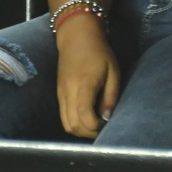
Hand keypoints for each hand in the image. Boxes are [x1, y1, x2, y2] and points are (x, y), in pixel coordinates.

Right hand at [55, 17, 118, 139]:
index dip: (94, 127)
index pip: (83, 115)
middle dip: (89, 132)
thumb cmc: (99, 53)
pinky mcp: (58, 94)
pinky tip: (87, 118)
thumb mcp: (113, 72)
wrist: (76, 38)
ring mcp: (61, 94)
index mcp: (84, 84)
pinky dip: (74, 123)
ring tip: (96, 125)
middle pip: (73, 124)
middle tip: (103, 128)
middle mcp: (68, 91)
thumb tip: (107, 118)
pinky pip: (63, 116)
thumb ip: (110, 96)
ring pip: (66, 123)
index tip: (107, 124)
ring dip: (81, 130)